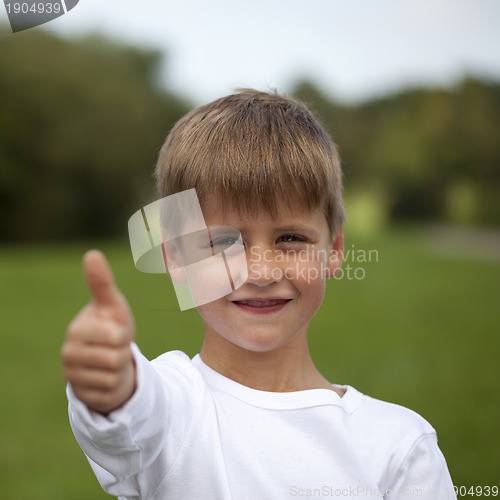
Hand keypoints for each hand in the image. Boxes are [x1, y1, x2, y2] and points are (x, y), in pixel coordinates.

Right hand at [62, 250, 135, 414]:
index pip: (116, 338)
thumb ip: (102, 283)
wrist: (106, 358)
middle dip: (123, 354)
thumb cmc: (111, 325)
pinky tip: (106, 377)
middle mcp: (69, 354)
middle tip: (115, 348)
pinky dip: (114, 386)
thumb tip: (92, 253)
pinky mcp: (82, 396)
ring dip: (120, 370)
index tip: (116, 332)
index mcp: (77, 330)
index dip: (123, 335)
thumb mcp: (112, 306)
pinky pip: (110, 393)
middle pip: (117, 359)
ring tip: (111, 361)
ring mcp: (72, 377)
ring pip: (114, 377)